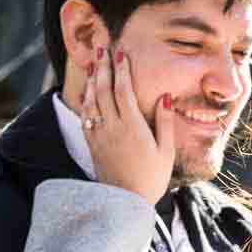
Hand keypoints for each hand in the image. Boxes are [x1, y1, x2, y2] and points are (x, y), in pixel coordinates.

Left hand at [82, 47, 174, 204]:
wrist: (125, 204)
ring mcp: (99, 136)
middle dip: (102, 67)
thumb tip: (165, 96)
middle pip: (103, 90)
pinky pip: (85, 116)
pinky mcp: (92, 144)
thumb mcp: (166, 151)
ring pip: (91, 101)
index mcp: (132, 127)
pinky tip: (87, 91)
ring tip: (92, 63)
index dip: (121, 70)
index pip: (123, 91)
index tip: (120, 53)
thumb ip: (164, 122)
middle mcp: (112, 128)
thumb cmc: (151, 178)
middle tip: (101, 47)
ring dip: (91, 80)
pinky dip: (85, 99)